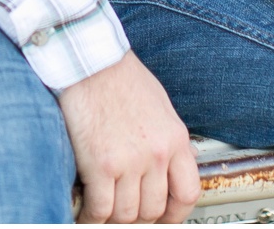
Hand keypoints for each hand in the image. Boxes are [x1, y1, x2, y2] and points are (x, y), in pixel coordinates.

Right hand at [57, 51, 201, 222]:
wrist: (89, 59)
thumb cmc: (117, 75)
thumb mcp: (158, 105)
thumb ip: (165, 138)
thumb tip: (165, 166)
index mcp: (175, 138)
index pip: (187, 193)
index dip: (174, 215)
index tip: (162, 219)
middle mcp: (157, 153)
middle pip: (153, 209)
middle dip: (138, 219)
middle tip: (125, 216)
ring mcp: (129, 161)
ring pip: (127, 214)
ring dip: (113, 220)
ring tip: (102, 216)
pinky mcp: (100, 164)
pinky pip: (100, 209)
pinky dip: (92, 219)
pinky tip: (86, 214)